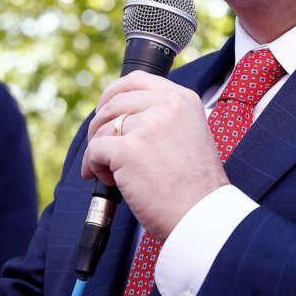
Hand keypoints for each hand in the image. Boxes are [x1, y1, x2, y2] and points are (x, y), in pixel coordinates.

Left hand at [81, 71, 227, 240]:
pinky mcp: (127, 149)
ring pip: (102, 128)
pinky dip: (93, 166)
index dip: (112, 94)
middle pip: (113, 103)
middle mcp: (166, 105)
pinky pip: (94, 150)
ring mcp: (146, 125)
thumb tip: (121, 116)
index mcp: (182, 99)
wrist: (201, 215)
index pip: (135, 80)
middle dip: (99, 127)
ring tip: (113, 173)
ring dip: (99, 151)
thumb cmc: (195, 187)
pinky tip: (109, 181)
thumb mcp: (190, 135)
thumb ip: (162, 119)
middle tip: (101, 149)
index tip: (104, 111)